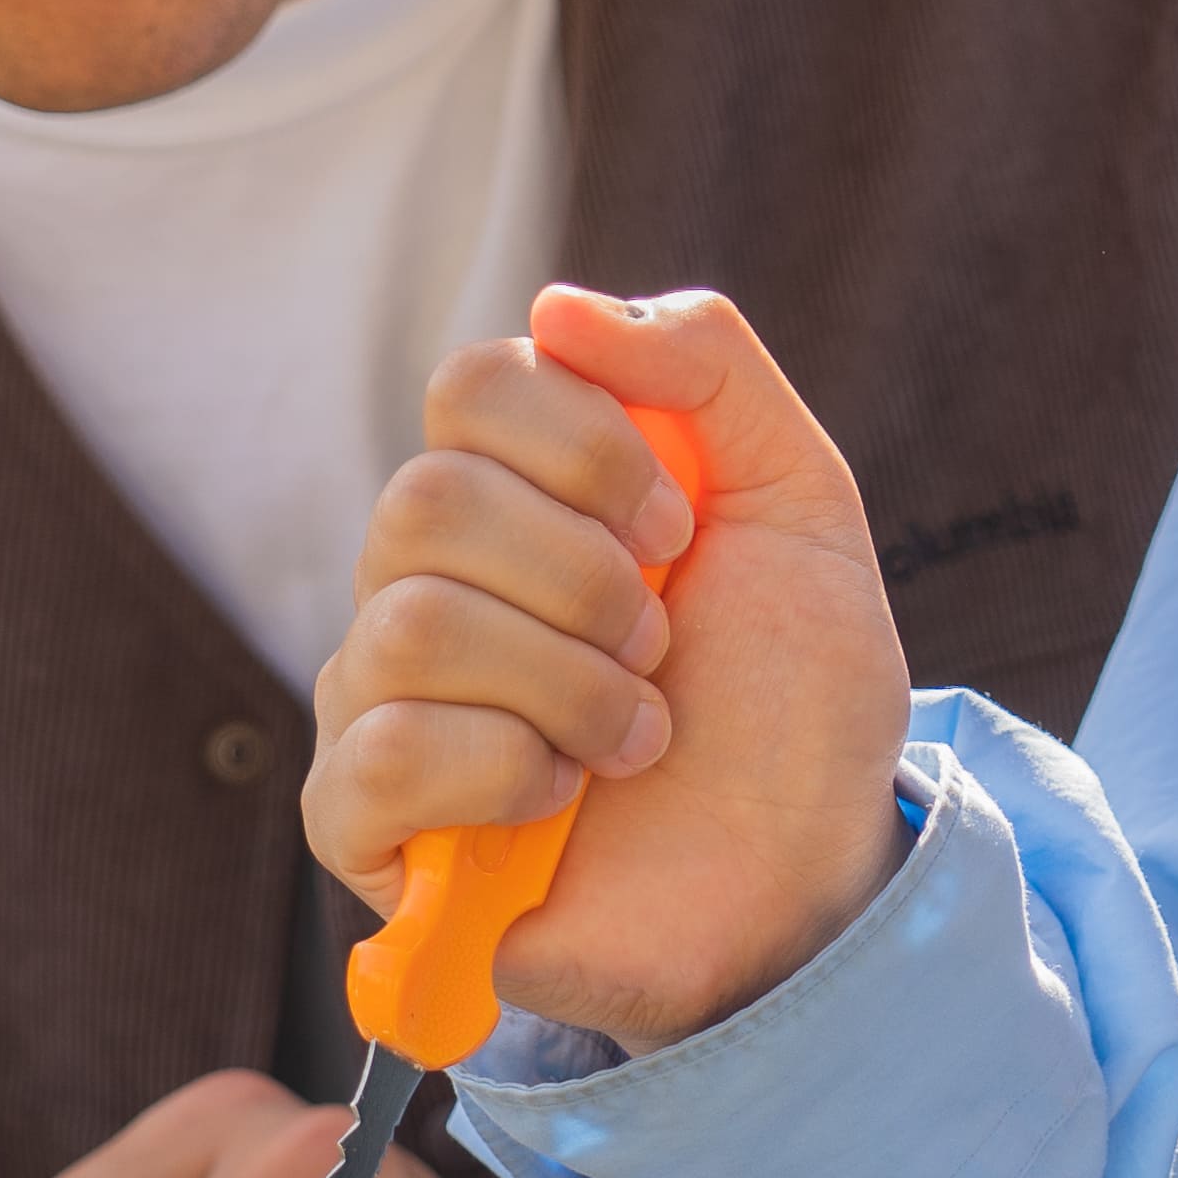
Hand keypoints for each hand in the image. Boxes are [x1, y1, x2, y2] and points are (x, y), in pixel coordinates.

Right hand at [312, 286, 910, 1052]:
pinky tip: (559, 800)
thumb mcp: (796, 497)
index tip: (684, 530)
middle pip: (427, 503)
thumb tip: (558, 304)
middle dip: (588, 581)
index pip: (471, 386)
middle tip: (664, 646)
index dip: (589, 448)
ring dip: (569, 686)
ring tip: (637, 738)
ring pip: (411, 628)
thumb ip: (705, 364)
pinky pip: (373, 757)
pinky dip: (502, 772)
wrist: (811, 872)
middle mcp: (422, 578)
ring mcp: (381, 698)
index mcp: (512, 491)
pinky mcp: (366, 824)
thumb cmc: (794, 694)